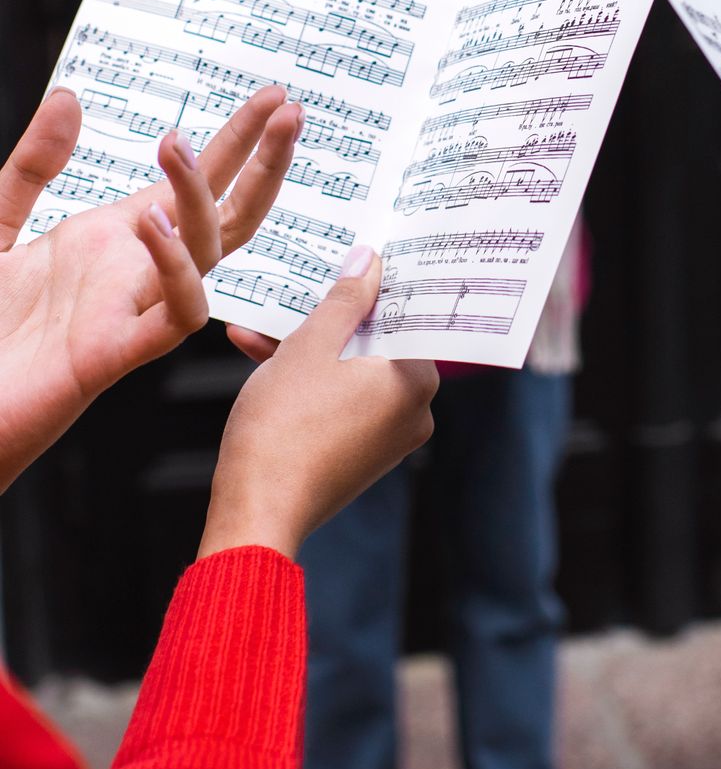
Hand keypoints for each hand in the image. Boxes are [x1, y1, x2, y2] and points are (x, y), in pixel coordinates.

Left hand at [0, 84, 300, 492]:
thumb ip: (33, 166)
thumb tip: (70, 97)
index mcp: (114, 243)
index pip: (195, 185)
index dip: (237, 140)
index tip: (275, 95)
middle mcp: (135, 274)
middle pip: (226, 215)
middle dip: (262, 162)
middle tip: (288, 109)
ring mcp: (131, 312)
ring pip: (207, 256)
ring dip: (201, 199)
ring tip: (176, 144)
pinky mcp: (113, 354)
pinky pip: (176, 316)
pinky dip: (177, 271)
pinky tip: (153, 223)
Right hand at [200, 247, 436, 560]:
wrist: (256, 510)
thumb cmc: (284, 426)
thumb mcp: (311, 345)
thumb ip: (344, 299)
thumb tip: (369, 263)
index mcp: (416, 380)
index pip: (406, 315)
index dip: (376, 284)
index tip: (356, 258)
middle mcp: (414, 412)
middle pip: (375, 343)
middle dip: (329, 317)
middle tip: (300, 288)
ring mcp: (388, 438)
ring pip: (350, 371)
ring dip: (307, 347)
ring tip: (259, 325)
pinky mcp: (359, 455)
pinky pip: (340, 401)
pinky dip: (308, 381)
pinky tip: (259, 357)